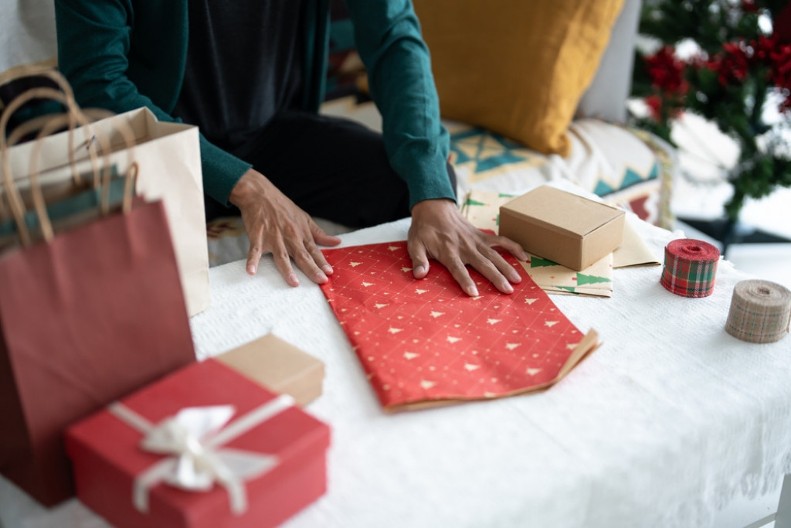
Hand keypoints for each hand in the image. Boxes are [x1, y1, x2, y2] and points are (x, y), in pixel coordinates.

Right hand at [229, 169, 340, 285]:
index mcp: (301, 233)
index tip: (329, 273)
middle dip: (312, 269)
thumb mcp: (304, 218)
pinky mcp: (258, 236)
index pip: (314, 251)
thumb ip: (319, 233)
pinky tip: (251, 272)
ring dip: (287, 269)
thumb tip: (336, 242)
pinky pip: (255, 251)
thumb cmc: (283, 207)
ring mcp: (273, 237)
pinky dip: (252, 261)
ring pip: (282, 256)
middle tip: (320, 280)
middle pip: (302, 255)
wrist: (260, 194)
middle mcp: (289, 237)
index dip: (322, 262)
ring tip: (294, 283)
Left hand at [408, 199, 527, 295]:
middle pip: (483, 264)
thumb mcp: (414, 244)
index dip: (465, 281)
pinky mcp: (482, 236)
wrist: (434, 207)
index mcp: (448, 251)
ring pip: (495, 255)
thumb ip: (418, 259)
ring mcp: (476, 240)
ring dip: (507, 267)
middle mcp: (465, 246)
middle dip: (495, 277)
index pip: (458, 269)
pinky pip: (501, 241)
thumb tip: (419, 275)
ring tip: (517, 281)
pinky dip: (513, 247)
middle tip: (507, 291)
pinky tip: (524, 257)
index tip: (474, 293)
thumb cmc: (424, 230)